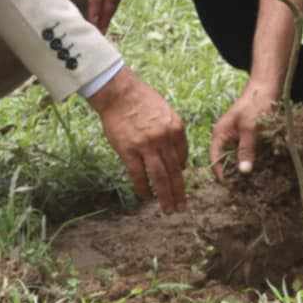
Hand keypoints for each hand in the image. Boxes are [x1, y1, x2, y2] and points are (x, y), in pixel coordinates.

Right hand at [86, 68, 186, 211]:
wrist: (119, 93)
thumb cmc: (142, 100)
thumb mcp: (166, 112)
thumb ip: (173, 134)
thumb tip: (178, 159)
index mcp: (176, 128)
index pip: (183, 157)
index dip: (182, 172)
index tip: (180, 182)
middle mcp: (164, 138)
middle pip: (175, 171)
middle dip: (179, 192)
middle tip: (182, 207)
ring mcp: (147, 146)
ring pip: (160, 177)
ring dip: (165, 196)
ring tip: (168, 209)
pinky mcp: (129, 150)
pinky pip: (138, 175)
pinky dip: (143, 188)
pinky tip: (146, 197)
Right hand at [211, 81, 279, 179]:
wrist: (267, 88)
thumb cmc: (256, 105)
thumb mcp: (251, 128)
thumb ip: (246, 149)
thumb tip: (243, 171)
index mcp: (219, 134)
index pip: (215, 159)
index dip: (221, 174)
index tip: (231, 188)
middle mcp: (225, 138)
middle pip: (225, 161)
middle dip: (233, 174)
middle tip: (243, 190)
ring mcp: (236, 138)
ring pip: (236, 158)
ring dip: (243, 168)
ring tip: (252, 184)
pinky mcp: (247, 138)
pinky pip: (246, 153)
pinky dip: (251, 161)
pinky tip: (260, 170)